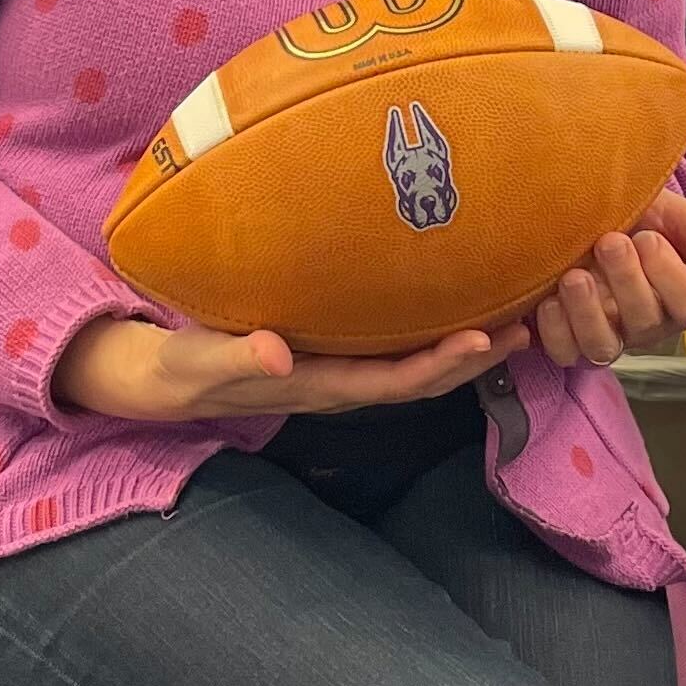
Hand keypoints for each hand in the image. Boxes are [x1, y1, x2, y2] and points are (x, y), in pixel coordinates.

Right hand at [51, 313, 510, 424]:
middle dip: (474, 358)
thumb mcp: (195, 361)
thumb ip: (235, 358)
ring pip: (411, 364)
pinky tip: (450, 300)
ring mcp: (334, 368)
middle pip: (419, 378)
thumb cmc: (177, 367)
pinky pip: (389, 345)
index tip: (486, 339)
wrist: (156, 378)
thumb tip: (277, 354)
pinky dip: (427, 329)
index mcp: (315, 384)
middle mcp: (336, 381)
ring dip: (462, 345)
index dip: (441, 366)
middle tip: (530, 322)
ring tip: (512, 312)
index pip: (392, 382)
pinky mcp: (327, 351)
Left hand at [508, 187, 685, 370]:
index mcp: (677, 295)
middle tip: (609, 242)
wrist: (578, 209)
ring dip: (588, 311)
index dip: (670, 276)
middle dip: (626, 280)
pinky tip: (549, 299)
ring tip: (574, 276)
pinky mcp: (568, 342)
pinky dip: (555, 329)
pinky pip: (565, 353)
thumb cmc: (631, 215)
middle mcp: (645, 323)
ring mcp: (607, 335)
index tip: (648, 238)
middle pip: (646, 323)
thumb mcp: (670, 214)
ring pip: (604, 346)